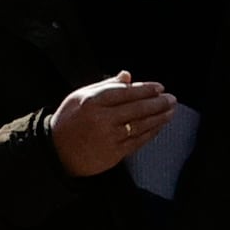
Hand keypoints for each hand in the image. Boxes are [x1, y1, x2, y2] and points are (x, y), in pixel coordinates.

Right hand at [47, 73, 177, 178]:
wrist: (57, 152)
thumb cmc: (69, 120)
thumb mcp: (80, 96)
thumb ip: (105, 85)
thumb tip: (127, 76)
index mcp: (93, 101)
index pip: (126, 92)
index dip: (145, 89)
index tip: (159, 87)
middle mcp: (102, 119)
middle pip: (137, 108)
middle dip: (157, 103)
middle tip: (171, 99)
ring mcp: (109, 137)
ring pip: (140, 125)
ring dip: (159, 118)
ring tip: (170, 111)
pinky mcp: (114, 153)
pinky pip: (137, 141)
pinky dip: (151, 133)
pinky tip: (159, 127)